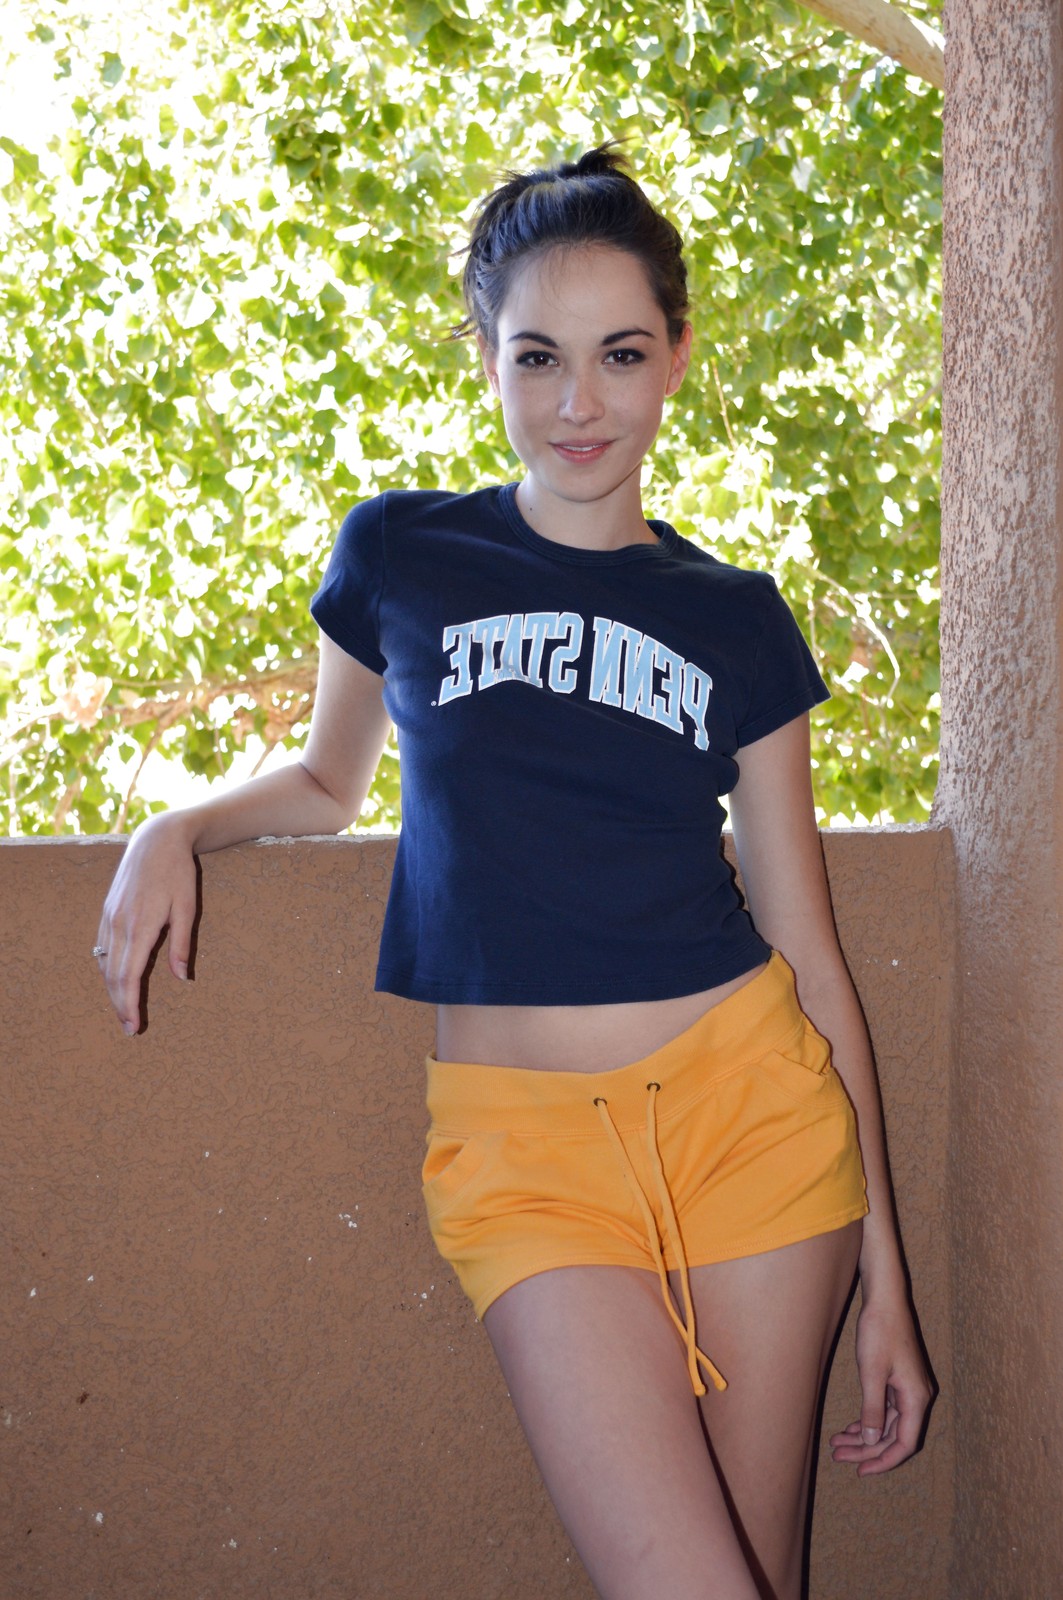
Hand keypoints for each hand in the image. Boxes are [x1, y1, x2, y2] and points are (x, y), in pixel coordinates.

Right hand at [95, 813, 198, 1034]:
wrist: (156, 839)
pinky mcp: (107, 910)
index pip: (129, 975)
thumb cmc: (178, 872)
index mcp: (142, 926)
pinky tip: (114, 980)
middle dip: (120, 1004)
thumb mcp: (188, 907)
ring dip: (112, 989)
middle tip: (129, 1028)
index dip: (130, 1003)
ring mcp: (110, 916)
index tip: (133, 1024)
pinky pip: (102, 946)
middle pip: (113, 975)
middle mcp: (120, 924)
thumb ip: (183, 944)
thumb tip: (182, 978)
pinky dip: (106, 969)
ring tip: (122, 1009)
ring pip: (104, 963)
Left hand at [830, 1290, 933, 1475]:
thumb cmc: (879, 1331)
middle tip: (838, 1456)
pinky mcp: (898, 1381)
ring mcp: (908, 1390)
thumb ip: (872, 1410)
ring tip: (837, 1444)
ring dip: (864, 1436)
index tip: (860, 1470)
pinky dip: (868, 1420)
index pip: (905, 1444)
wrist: (884, 1299)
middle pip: (894, 1437)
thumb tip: (871, 1443)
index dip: (883, 1462)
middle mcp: (917, 1398)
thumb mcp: (871, 1372)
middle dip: (867, 1450)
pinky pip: (885, 1410)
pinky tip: (849, 1427)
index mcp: (917, 1399)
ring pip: (887, 1425)